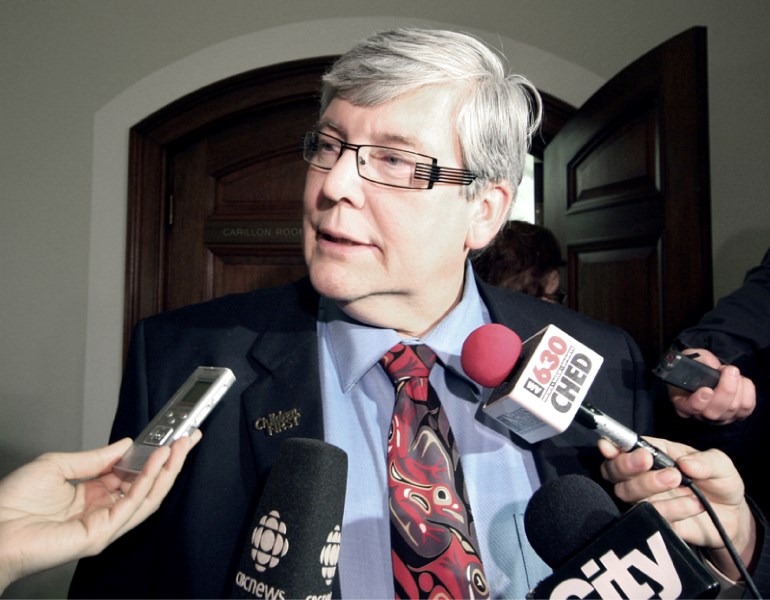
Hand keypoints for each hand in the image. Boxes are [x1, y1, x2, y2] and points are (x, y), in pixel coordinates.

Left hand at [0, 431, 200, 592]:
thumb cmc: (10, 505)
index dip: (151, 457)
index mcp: (90, 497)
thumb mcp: (57, 465)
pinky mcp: (102, 534)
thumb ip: (95, 458)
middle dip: (170, 462)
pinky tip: (158, 461)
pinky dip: (149, 481)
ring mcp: (104, 525)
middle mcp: (101, 512)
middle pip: (147, 486)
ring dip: (168, 470)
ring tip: (180, 446)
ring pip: (148, 496)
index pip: (131, 476)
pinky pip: (133, 504)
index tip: (168, 439)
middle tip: (188, 439)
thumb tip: (126, 445)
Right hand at [598, 436, 756, 579]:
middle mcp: (642, 477)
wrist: (733, 518)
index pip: (623, 448)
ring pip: (627, 493)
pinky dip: (671, 509)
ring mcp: (647, 501)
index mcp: (653, 455)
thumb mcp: (720, 465)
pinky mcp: (656, 523)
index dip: (612, 446)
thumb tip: (686, 464)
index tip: (610, 447)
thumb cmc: (719, 483)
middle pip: (614, 471)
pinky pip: (651, 516)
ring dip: (647, 484)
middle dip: (625, 464)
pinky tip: (693, 504)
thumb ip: (706, 461)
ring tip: (677, 479)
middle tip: (647, 460)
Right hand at [669, 349, 755, 422]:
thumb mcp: (692, 358)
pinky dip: (748, 391)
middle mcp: (700, 415)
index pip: (690, 409)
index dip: (698, 402)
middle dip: (726, 389)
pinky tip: (740, 381)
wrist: (709, 374)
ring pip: (733, 408)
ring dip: (738, 386)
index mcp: (682, 403)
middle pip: (714, 411)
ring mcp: (720, 418)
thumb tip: (713, 367)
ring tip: (732, 373)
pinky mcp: (737, 416)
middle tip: (729, 370)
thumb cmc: (697, 367)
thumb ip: (698, 361)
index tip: (706, 390)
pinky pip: (748, 406)